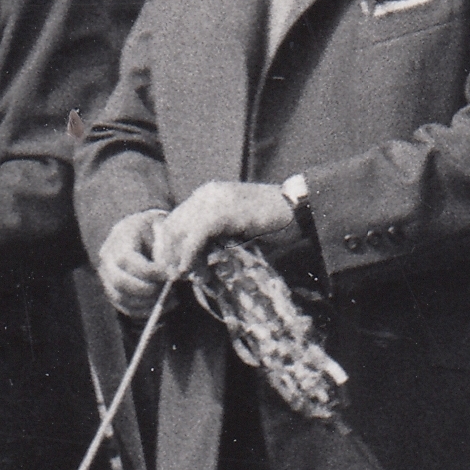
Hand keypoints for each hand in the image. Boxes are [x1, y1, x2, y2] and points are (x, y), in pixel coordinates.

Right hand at [97, 209, 170, 316]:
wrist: (148, 234)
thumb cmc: (161, 231)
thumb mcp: (167, 231)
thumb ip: (169, 250)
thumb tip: (173, 275)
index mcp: (121, 235)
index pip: (126, 258)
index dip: (148, 271)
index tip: (170, 276)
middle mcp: (108, 256)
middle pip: (119, 281)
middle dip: (147, 290)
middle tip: (168, 291)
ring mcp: (106, 274)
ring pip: (120, 297)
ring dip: (147, 303)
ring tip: (171, 299)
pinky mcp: (112, 288)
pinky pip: (123, 306)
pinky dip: (144, 310)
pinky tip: (162, 305)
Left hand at [153, 180, 299, 275]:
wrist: (301, 211)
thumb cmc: (273, 224)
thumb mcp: (235, 228)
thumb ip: (214, 236)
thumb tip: (194, 260)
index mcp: (208, 194)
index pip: (176, 219)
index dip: (169, 245)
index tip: (171, 266)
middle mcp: (207, 193)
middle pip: (173, 224)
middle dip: (169, 252)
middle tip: (173, 275)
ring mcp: (214, 200)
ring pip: (180, 231)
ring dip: (178, 257)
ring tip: (182, 276)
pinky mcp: (223, 212)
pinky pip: (196, 237)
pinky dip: (189, 256)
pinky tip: (190, 270)